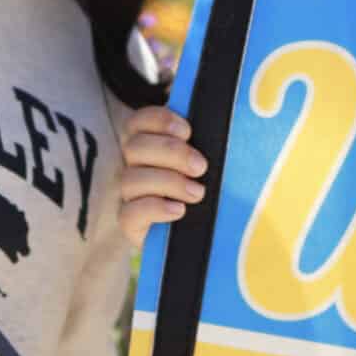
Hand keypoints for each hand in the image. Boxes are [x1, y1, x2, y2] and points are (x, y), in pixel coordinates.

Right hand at [115, 106, 206, 250]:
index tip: (188, 131)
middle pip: (134, 147)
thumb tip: (227, 115)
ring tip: (197, 193)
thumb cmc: (220, 191)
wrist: (215, 240)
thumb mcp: (220, 163)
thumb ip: (214, 142)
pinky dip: (154, 208)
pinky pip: (128, 214)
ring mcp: (132, 197)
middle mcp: (137, 168)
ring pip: (130, 179)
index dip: (158, 120)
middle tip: (201, 167)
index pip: (139, 122)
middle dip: (170, 152)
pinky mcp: (132, 225)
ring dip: (168, 182)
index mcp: (152, 145)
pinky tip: (179, 210)